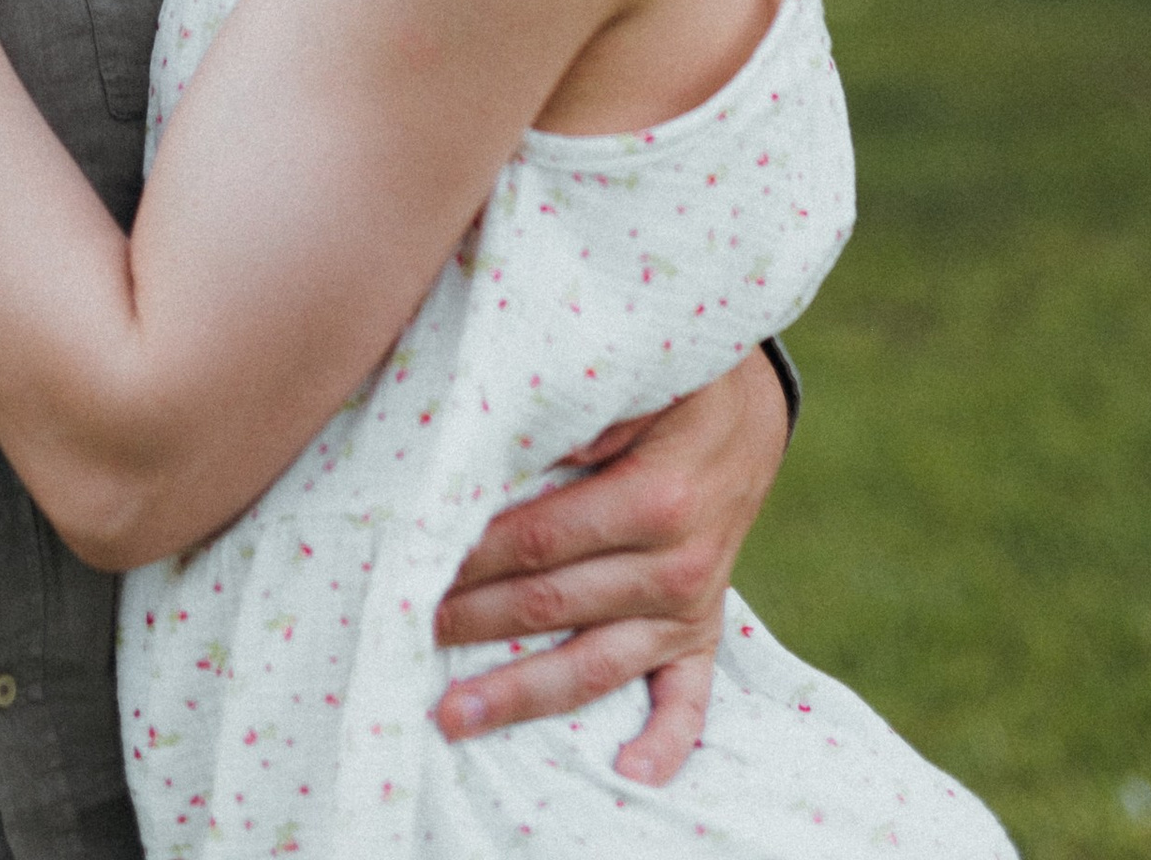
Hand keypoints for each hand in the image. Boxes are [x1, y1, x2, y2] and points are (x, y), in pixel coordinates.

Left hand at [430, 348, 789, 777]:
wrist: (747, 407)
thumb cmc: (670, 381)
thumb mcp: (633, 375)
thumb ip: (578, 409)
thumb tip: (517, 441)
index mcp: (656, 498)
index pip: (539, 538)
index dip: (472, 554)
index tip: (412, 561)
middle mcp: (676, 564)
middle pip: (551, 606)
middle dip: (472, 622)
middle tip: (403, 631)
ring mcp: (692, 606)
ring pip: (596, 666)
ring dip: (520, 694)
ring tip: (452, 715)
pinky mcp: (703, 631)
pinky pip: (688, 702)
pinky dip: (662, 744)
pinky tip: (626, 774)